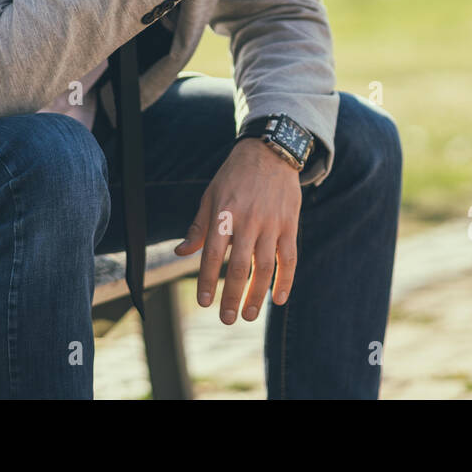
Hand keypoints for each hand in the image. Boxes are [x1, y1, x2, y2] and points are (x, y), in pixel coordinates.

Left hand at [174, 137, 300, 323]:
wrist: (270, 152)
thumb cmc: (234, 176)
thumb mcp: (210, 196)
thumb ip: (198, 227)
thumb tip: (181, 252)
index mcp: (224, 213)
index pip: (213, 254)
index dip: (208, 280)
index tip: (205, 303)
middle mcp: (249, 220)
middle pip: (240, 266)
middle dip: (232, 296)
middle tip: (226, 319)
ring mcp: (272, 223)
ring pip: (265, 266)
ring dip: (258, 294)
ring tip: (250, 315)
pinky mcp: (290, 223)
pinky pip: (289, 257)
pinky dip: (285, 280)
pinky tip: (279, 299)